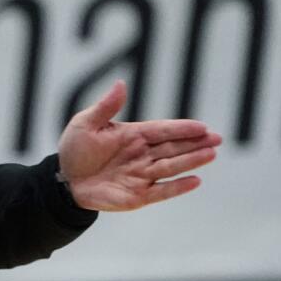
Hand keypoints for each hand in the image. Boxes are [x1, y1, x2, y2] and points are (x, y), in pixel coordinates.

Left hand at [58, 80, 221, 210]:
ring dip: (191, 161)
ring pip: (171, 167)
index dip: (182, 129)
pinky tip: (195, 180)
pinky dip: (177, 187)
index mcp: (134, 135)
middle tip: (217, 138)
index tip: (202, 126)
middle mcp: (142, 155)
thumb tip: (121, 83)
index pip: (163, 130)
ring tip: (211, 154)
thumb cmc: (75, 149)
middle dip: (195, 143)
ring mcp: (142, 175)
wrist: (64, 180)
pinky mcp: (137, 196)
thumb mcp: (86, 123)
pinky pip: (161, 191)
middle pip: (174, 148)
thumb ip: (106, 107)